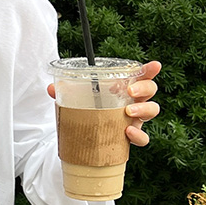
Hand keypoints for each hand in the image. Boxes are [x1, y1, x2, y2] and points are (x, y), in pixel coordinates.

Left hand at [47, 60, 161, 147]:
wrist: (89, 139)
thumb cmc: (89, 112)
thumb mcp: (78, 100)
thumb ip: (66, 93)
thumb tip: (51, 89)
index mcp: (124, 88)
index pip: (142, 75)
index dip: (150, 70)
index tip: (154, 65)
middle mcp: (134, 101)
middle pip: (150, 90)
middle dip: (145, 87)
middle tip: (130, 90)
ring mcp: (136, 119)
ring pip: (152, 110)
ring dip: (143, 109)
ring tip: (128, 111)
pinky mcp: (132, 137)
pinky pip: (143, 137)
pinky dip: (138, 135)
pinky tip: (127, 132)